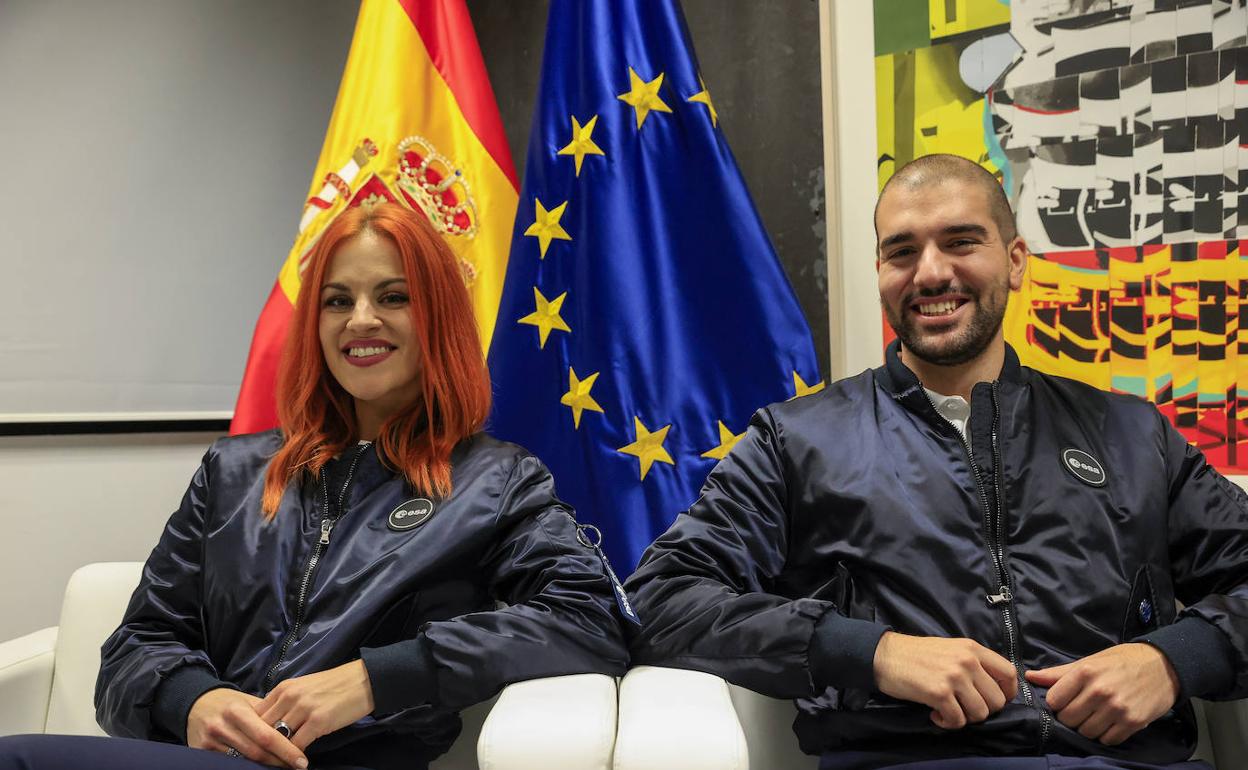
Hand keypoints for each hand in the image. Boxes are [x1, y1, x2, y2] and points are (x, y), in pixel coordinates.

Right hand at [187, 688, 307, 767]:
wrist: (196, 704)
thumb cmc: (230, 703)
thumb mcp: (248, 701)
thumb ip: (269, 714)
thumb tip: (296, 728)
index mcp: (237, 711)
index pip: (267, 736)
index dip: (286, 750)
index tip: (302, 760)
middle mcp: (222, 727)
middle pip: (256, 753)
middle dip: (279, 762)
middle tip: (297, 766)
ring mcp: (210, 742)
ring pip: (244, 761)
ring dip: (265, 766)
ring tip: (283, 766)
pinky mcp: (201, 752)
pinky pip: (229, 764)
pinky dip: (246, 766)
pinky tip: (260, 767)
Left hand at [256, 659, 375, 751]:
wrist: (365, 680)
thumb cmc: (336, 685)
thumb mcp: (305, 687)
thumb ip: (287, 702)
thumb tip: (273, 724)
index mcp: (284, 688)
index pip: (257, 714)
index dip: (254, 732)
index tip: (257, 745)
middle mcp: (290, 696)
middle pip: (263, 728)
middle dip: (262, 745)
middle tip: (265, 758)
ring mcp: (303, 708)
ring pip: (278, 738)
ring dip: (278, 753)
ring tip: (280, 762)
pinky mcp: (318, 721)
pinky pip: (297, 745)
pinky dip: (294, 757)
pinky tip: (298, 763)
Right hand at [873, 631, 1018, 728]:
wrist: (885, 656)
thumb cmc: (916, 654)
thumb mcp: (951, 649)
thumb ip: (973, 663)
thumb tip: (992, 688)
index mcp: (972, 649)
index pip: (1008, 673)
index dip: (1007, 693)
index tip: (993, 700)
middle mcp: (967, 661)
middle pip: (997, 700)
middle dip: (983, 710)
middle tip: (963, 707)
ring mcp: (954, 677)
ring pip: (980, 713)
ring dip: (965, 718)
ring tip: (948, 710)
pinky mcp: (939, 693)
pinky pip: (958, 720)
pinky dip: (948, 723)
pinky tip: (935, 714)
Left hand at [1025, 643, 1179, 745]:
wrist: (1164, 666)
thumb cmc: (1122, 661)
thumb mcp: (1089, 661)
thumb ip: (1059, 673)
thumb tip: (1031, 678)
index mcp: (1085, 673)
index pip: (1054, 701)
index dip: (1058, 703)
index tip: (1066, 700)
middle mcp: (1100, 691)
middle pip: (1068, 719)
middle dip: (1071, 716)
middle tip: (1081, 709)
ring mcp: (1117, 708)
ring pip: (1086, 732)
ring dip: (1088, 727)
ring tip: (1096, 715)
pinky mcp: (1133, 722)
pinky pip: (1108, 740)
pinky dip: (1106, 735)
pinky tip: (1111, 722)